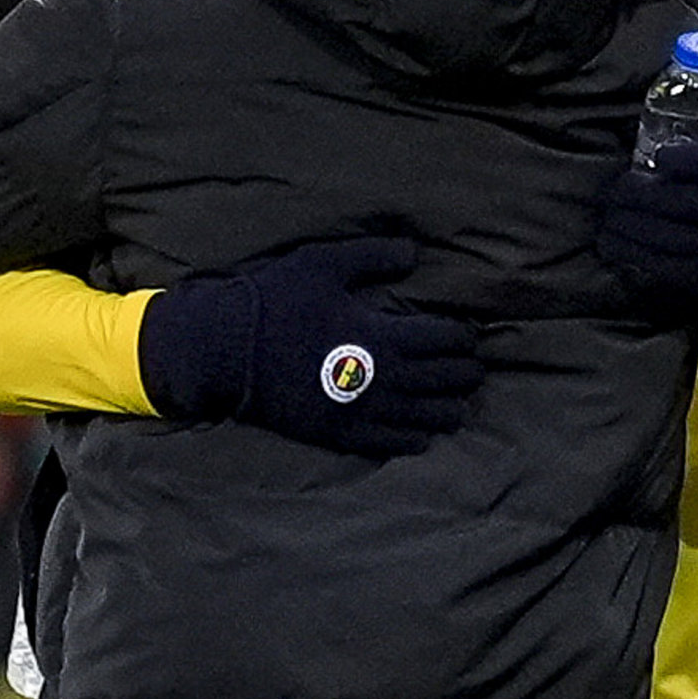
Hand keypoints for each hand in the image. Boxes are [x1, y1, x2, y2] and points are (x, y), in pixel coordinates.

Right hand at [137, 237, 482, 456]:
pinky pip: (387, 445)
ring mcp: (359, 412)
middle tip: (474, 372)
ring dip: (445, 412)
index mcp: (380, 334)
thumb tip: (414, 253)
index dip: (460, 339)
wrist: (223, 350)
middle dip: (462, 376)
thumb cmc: (274, 301)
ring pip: (420, 418)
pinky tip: (422, 440)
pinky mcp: (336, 435)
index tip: (468, 338)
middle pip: (439, 381)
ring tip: (459, 410)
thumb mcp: (323, 263)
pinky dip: (412, 442)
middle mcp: (379, 379)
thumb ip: (373, 256)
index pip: (440, 340)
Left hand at [597, 141, 697, 372]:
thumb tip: (643, 157)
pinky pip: (659, 262)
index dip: (690, 158)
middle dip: (638, 193)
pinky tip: (610, 241)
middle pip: (684, 200)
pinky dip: (628, 250)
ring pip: (665, 234)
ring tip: (608, 216)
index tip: (659, 157)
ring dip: (626, 223)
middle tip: (615, 190)